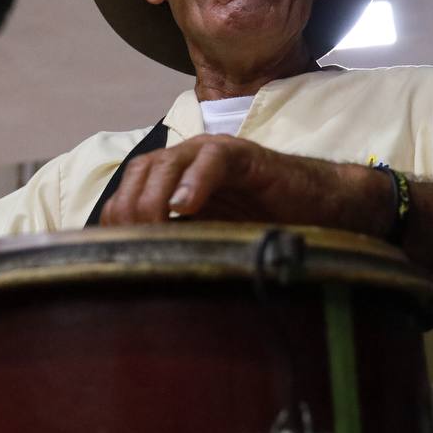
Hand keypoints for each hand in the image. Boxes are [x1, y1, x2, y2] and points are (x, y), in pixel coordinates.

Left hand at [99, 134, 382, 231]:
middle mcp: (186, 161)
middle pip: (139, 174)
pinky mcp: (245, 156)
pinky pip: (213, 160)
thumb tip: (132, 277)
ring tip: (155, 227)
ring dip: (154, 197)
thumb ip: (172, 246)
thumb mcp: (205, 241)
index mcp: (170, 179)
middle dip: (130, 210)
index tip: (116, 256)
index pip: (126, 192)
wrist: (316, 209)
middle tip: (136, 245)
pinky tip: (186, 205)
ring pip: (168, 163)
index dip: (116, 221)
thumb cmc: (260, 226)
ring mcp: (213, 154)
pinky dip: (195, 180)